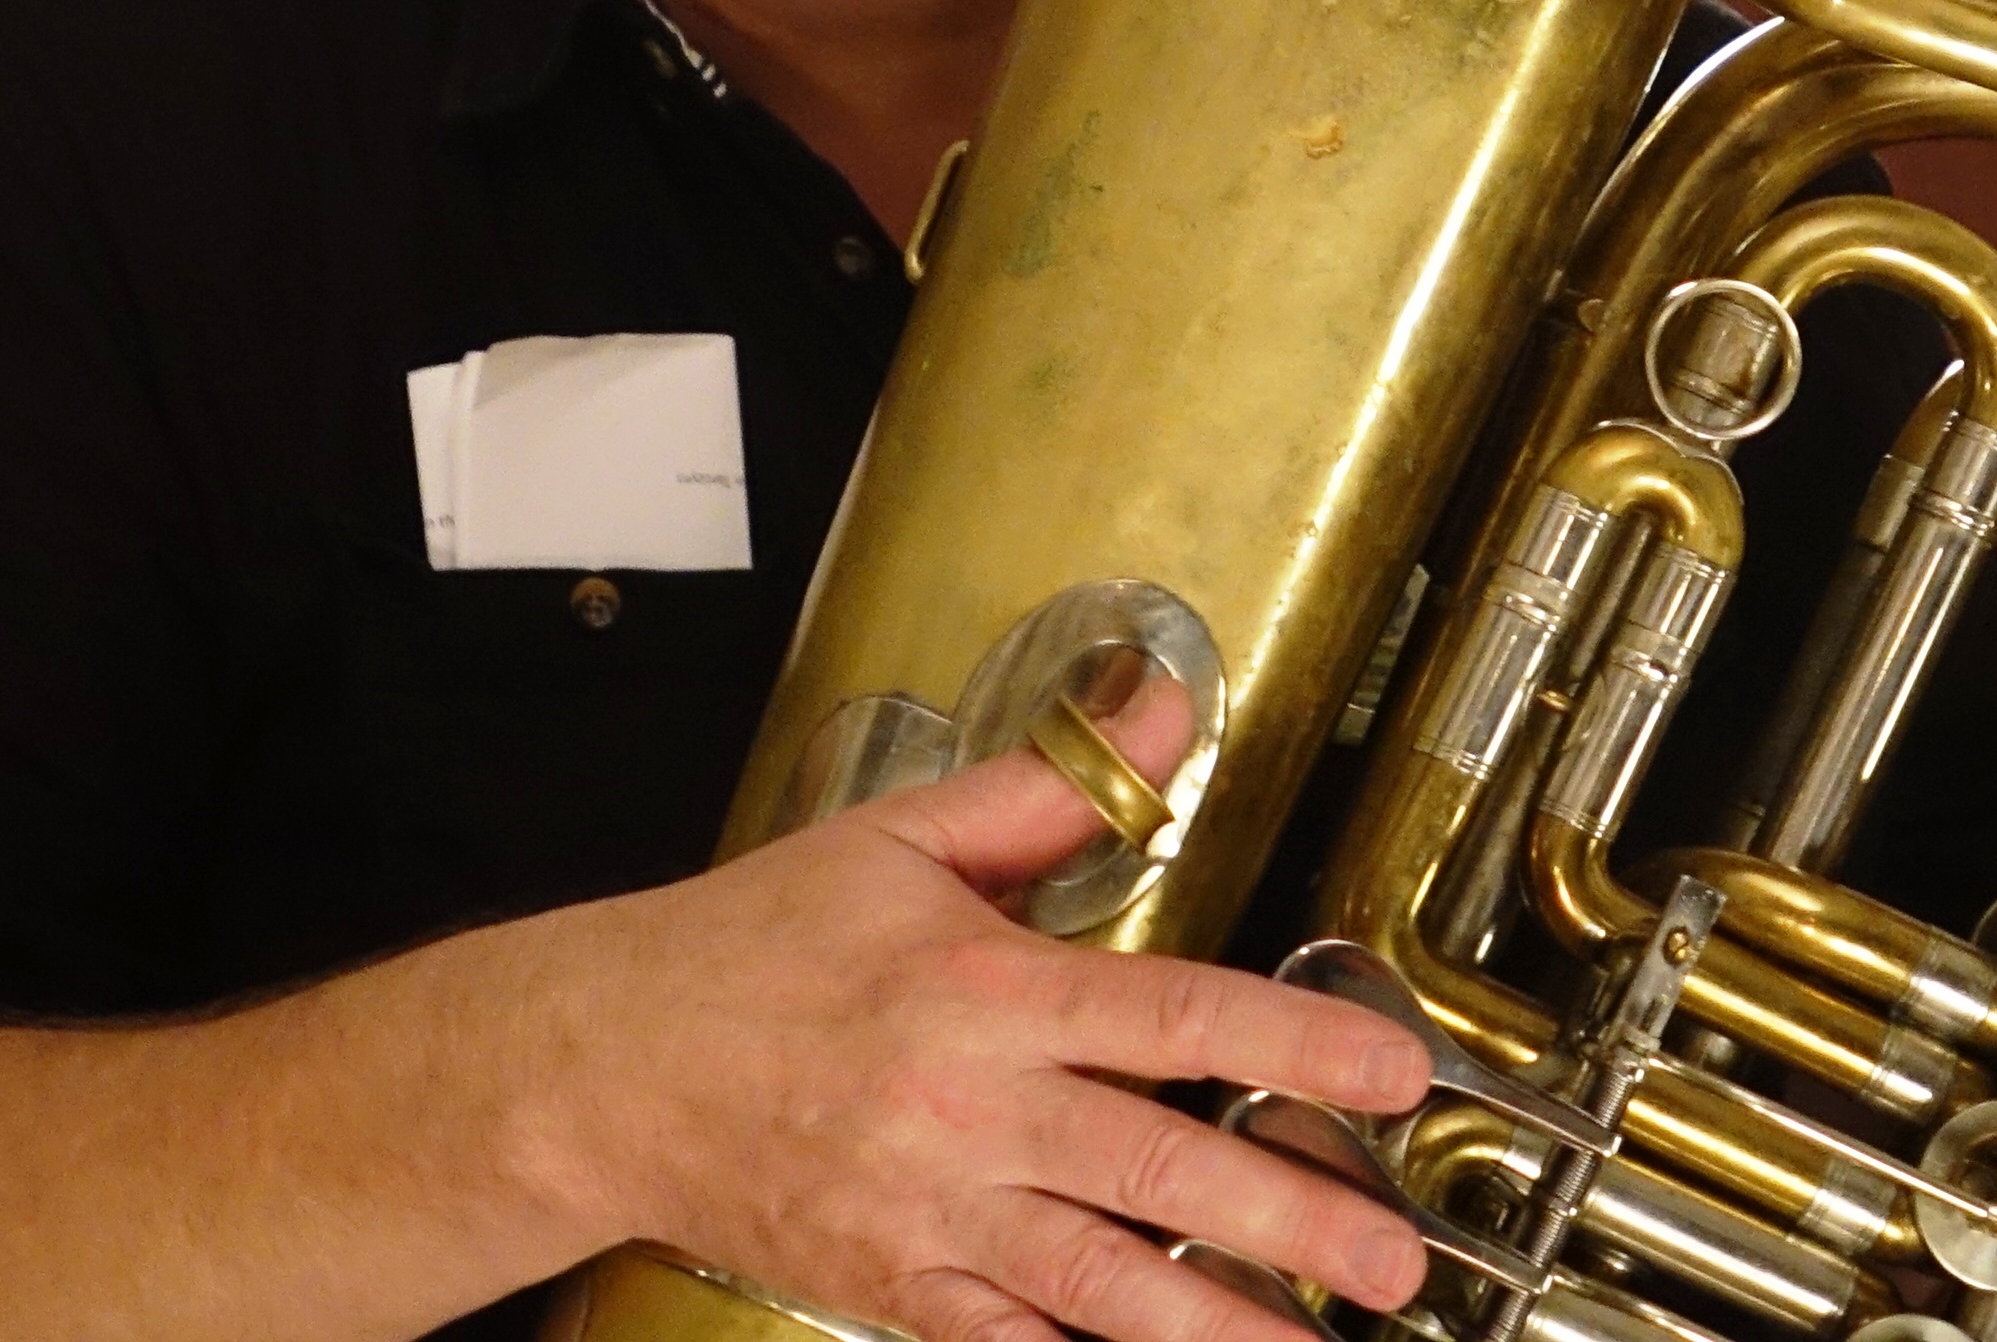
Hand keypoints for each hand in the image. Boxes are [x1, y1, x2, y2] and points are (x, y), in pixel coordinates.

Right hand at [558, 677, 1434, 1341]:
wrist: (604, 1068)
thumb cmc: (748, 951)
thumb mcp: (897, 840)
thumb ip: (1046, 790)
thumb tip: (1162, 718)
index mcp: (984, 990)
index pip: (1174, 1015)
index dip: (1296, 1045)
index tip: (1392, 1071)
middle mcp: (967, 1110)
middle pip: (1157, 1168)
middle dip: (1290, 1218)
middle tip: (1392, 1254)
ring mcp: (931, 1214)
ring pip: (1100, 1281)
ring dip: (1216, 1323)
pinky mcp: (895, 1287)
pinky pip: (1009, 1341)